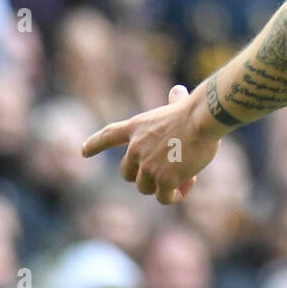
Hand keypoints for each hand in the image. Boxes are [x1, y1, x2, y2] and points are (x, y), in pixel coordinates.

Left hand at [81, 83, 229, 204]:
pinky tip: (188, 185)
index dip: (95, 144)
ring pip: (145, 188)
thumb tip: (178, 90)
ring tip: (186, 177)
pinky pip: (164, 197)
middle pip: (127, 173)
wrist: (203, 119)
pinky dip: (174, 195)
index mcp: (137, 127)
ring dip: (163, 187)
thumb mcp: (177, 105)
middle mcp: (136, 147)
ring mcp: (148, 165)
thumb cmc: (196, 110)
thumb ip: (173, 102)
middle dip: (144, 176)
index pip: (109, 135)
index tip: (83, 151)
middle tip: (170, 171)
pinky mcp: (164, 179)